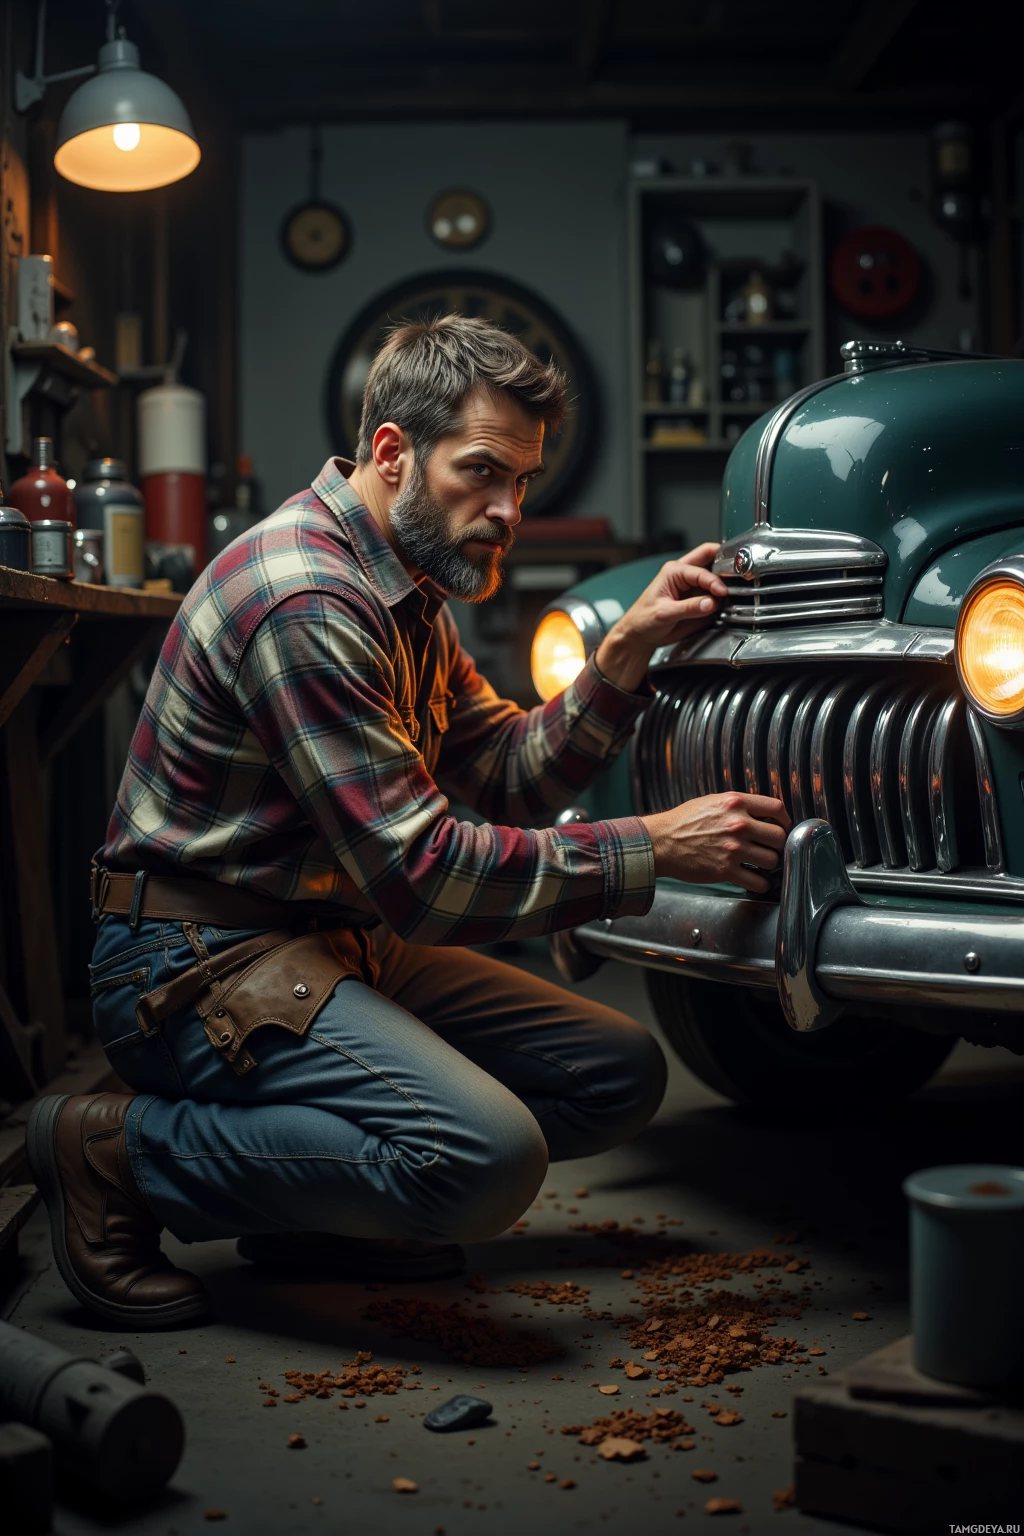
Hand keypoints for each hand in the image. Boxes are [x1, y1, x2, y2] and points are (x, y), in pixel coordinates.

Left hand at [594, 543, 726, 691]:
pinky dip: (722, 597)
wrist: (640, 635)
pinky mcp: (698, 599)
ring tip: (731, 595)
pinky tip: (725, 604)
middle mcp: (684, 575)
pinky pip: (715, 594)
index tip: (722, 592)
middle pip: (710, 557)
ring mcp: (692, 586)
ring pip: (715, 575)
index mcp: (673, 571)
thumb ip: (688, 608)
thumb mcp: (664, 613)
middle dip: (725, 563)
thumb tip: (710, 603)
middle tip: (737, 575)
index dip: (714, 581)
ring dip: (725, 582)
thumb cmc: (643, 620)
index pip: (701, 570)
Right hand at [641, 792, 791, 895]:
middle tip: (770, 848)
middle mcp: (737, 824)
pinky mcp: (725, 870)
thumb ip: (737, 805)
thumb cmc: (683, 822)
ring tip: (760, 864)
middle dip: (777, 844)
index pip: (777, 807)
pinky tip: (755, 879)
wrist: (660, 842)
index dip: (784, 819)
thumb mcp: (712, 802)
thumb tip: (762, 813)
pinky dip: (761, 883)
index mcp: (735, 803)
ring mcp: (733, 848)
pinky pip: (758, 881)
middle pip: (779, 836)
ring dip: (769, 864)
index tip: (782, 826)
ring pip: (772, 860)